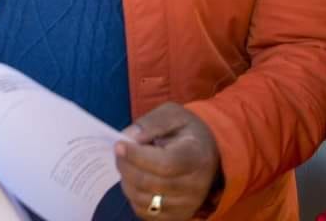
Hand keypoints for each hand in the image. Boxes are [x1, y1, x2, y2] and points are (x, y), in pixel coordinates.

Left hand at [115, 103, 219, 219]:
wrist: (207, 153)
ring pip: (143, 200)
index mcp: (197, 157)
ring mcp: (187, 205)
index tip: (119, 145)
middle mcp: (195, 186)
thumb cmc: (187, 131)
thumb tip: (129, 137)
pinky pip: (144, 212)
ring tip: (128, 164)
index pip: (164, 164)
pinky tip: (135, 179)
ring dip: (127, 181)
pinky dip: (133, 196)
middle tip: (118, 152)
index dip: (137, 157)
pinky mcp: (177, 217)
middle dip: (126, 166)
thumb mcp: (173, 114)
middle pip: (150, 183)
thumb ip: (152, 123)